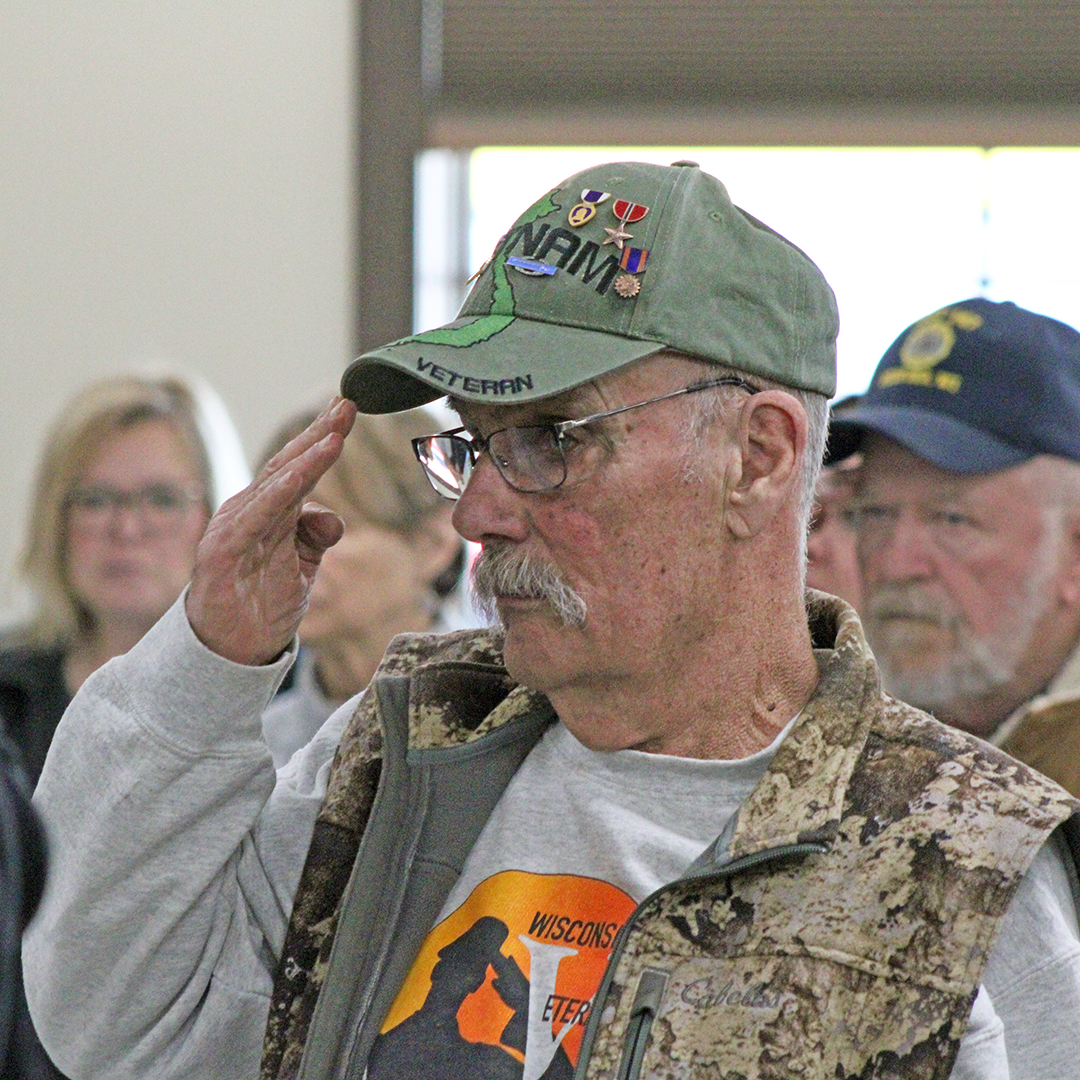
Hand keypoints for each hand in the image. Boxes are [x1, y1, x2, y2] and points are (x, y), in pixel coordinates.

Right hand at [186, 397, 357, 664]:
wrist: (228, 650)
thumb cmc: (262, 603)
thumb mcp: (303, 564)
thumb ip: (316, 535)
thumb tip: (332, 516)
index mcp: (267, 511)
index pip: (298, 466)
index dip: (323, 438)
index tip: (349, 410)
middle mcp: (248, 511)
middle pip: (286, 464)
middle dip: (318, 433)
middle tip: (347, 404)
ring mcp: (233, 529)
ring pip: (274, 485)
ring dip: (306, 458)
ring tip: (334, 434)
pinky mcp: (222, 552)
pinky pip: (255, 518)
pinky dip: (280, 493)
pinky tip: (302, 474)